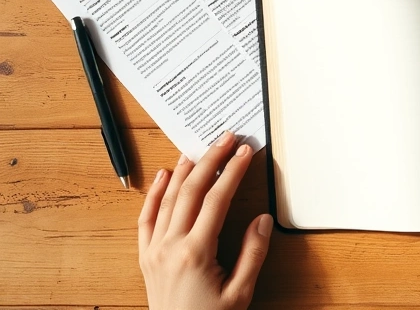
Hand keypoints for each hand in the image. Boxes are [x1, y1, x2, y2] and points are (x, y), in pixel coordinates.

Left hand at [138, 131, 272, 309]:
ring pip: (167, 199)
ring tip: (198, 149)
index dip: (232, 172)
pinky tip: (162, 176)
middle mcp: (170, 247)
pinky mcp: (146, 257)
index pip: (217, 200)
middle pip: (191, 191)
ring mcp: (154, 250)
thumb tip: (262, 219)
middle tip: (225, 139)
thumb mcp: (240, 293)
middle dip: (210, 160)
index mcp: (195, 253)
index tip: (244, 153)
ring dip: (183, 170)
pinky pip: (146, 218)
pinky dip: (153, 193)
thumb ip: (253, 254)